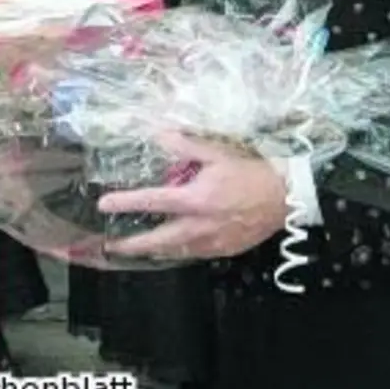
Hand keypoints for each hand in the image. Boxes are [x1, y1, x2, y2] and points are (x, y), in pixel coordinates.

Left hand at [97, 133, 291, 260]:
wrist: (286, 199)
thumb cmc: (251, 172)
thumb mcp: (218, 153)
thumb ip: (186, 146)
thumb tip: (159, 134)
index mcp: (196, 199)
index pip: (153, 202)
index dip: (125, 203)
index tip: (104, 205)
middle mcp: (199, 226)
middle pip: (157, 240)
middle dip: (131, 245)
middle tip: (111, 246)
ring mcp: (211, 242)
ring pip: (174, 251)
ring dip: (152, 250)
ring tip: (134, 249)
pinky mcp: (223, 251)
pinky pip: (193, 254)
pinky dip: (177, 251)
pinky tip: (171, 247)